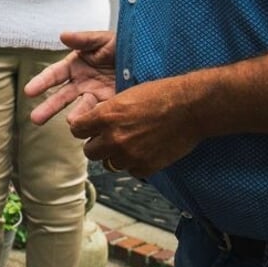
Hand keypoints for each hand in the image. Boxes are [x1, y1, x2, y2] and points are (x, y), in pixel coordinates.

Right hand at [25, 30, 117, 125]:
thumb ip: (83, 40)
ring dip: (75, 117)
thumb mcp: (103, 39)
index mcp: (75, 65)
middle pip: (60, 98)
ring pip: (80, 110)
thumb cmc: (123, 44)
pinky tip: (94, 124)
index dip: (41, 82)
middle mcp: (82, 83)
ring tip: (73, 123)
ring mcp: (95, 96)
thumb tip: (63, 35)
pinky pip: (100, 114)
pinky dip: (95, 119)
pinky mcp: (110, 106)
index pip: (54, 75)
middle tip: (35, 119)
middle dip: (48, 108)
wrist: (148, 59)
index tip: (29, 91)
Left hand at [67, 75, 204, 176]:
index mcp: (106, 116)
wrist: (190, 107)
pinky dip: (134, 164)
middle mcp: (114, 138)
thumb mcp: (126, 96)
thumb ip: (108, 112)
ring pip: (109, 164)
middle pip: (89, 152)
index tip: (87, 129)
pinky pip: (130, 171)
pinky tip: (144, 151)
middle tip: (108, 139)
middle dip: (97, 145)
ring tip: (129, 145)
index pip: (76, 129)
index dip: (82, 129)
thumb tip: (95, 123)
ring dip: (115, 156)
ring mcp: (129, 155)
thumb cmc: (162, 95)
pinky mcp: (145, 167)